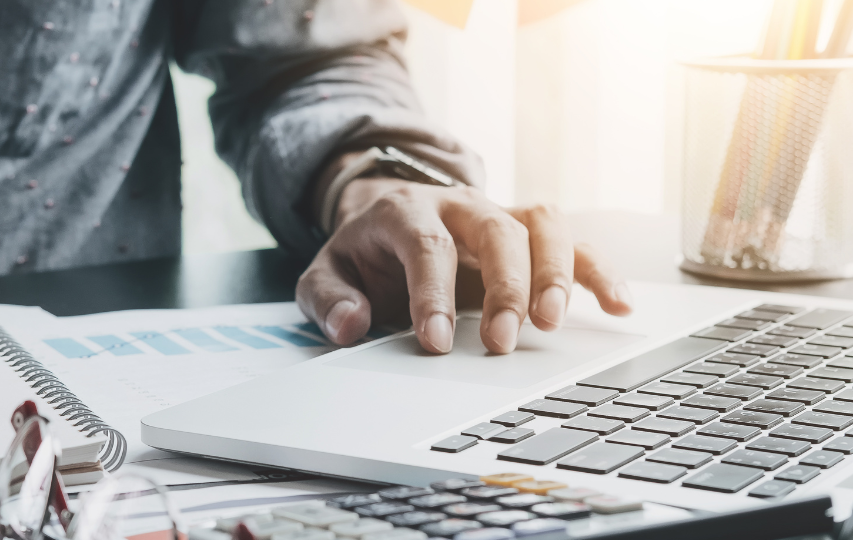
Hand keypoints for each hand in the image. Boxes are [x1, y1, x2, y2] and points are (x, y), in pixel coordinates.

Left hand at [297, 172, 632, 354]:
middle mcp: (459, 205)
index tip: (435, 342)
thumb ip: (327, 299)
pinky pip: (574, 241)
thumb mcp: (325, 274)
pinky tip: (618, 306)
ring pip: (541, 225)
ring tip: (553, 324)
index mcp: (406, 212)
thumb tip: (349, 324)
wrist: (385, 217)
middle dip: (504, 286)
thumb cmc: (364, 254)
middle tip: (501, 341)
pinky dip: (599, 271)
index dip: (433, 293)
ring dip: (555, 273)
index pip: (427, 245)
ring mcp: (500, 214)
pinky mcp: (529, 233)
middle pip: (495, 230)